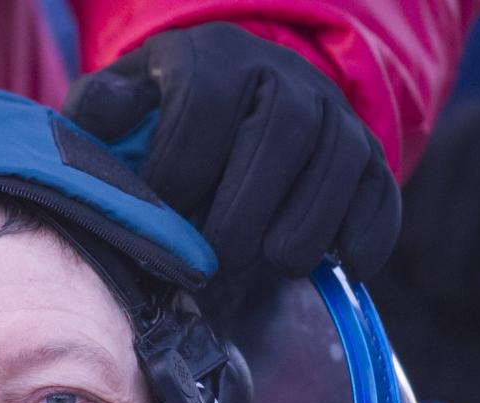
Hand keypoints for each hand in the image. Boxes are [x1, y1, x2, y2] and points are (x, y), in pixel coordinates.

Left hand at [64, 23, 399, 278]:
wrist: (245, 97)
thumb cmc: (169, 114)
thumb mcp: (126, 99)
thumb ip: (102, 109)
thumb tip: (98, 123)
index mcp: (215, 59)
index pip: (204, 107)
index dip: (179, 171)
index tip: (162, 216)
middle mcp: (284, 78)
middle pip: (281, 134)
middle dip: (245, 208)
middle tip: (218, 259)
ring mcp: (334, 118)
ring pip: (336, 163)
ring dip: (305, 225)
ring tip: (271, 263)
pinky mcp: (369, 158)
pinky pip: (381, 194)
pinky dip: (367, 234)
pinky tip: (343, 265)